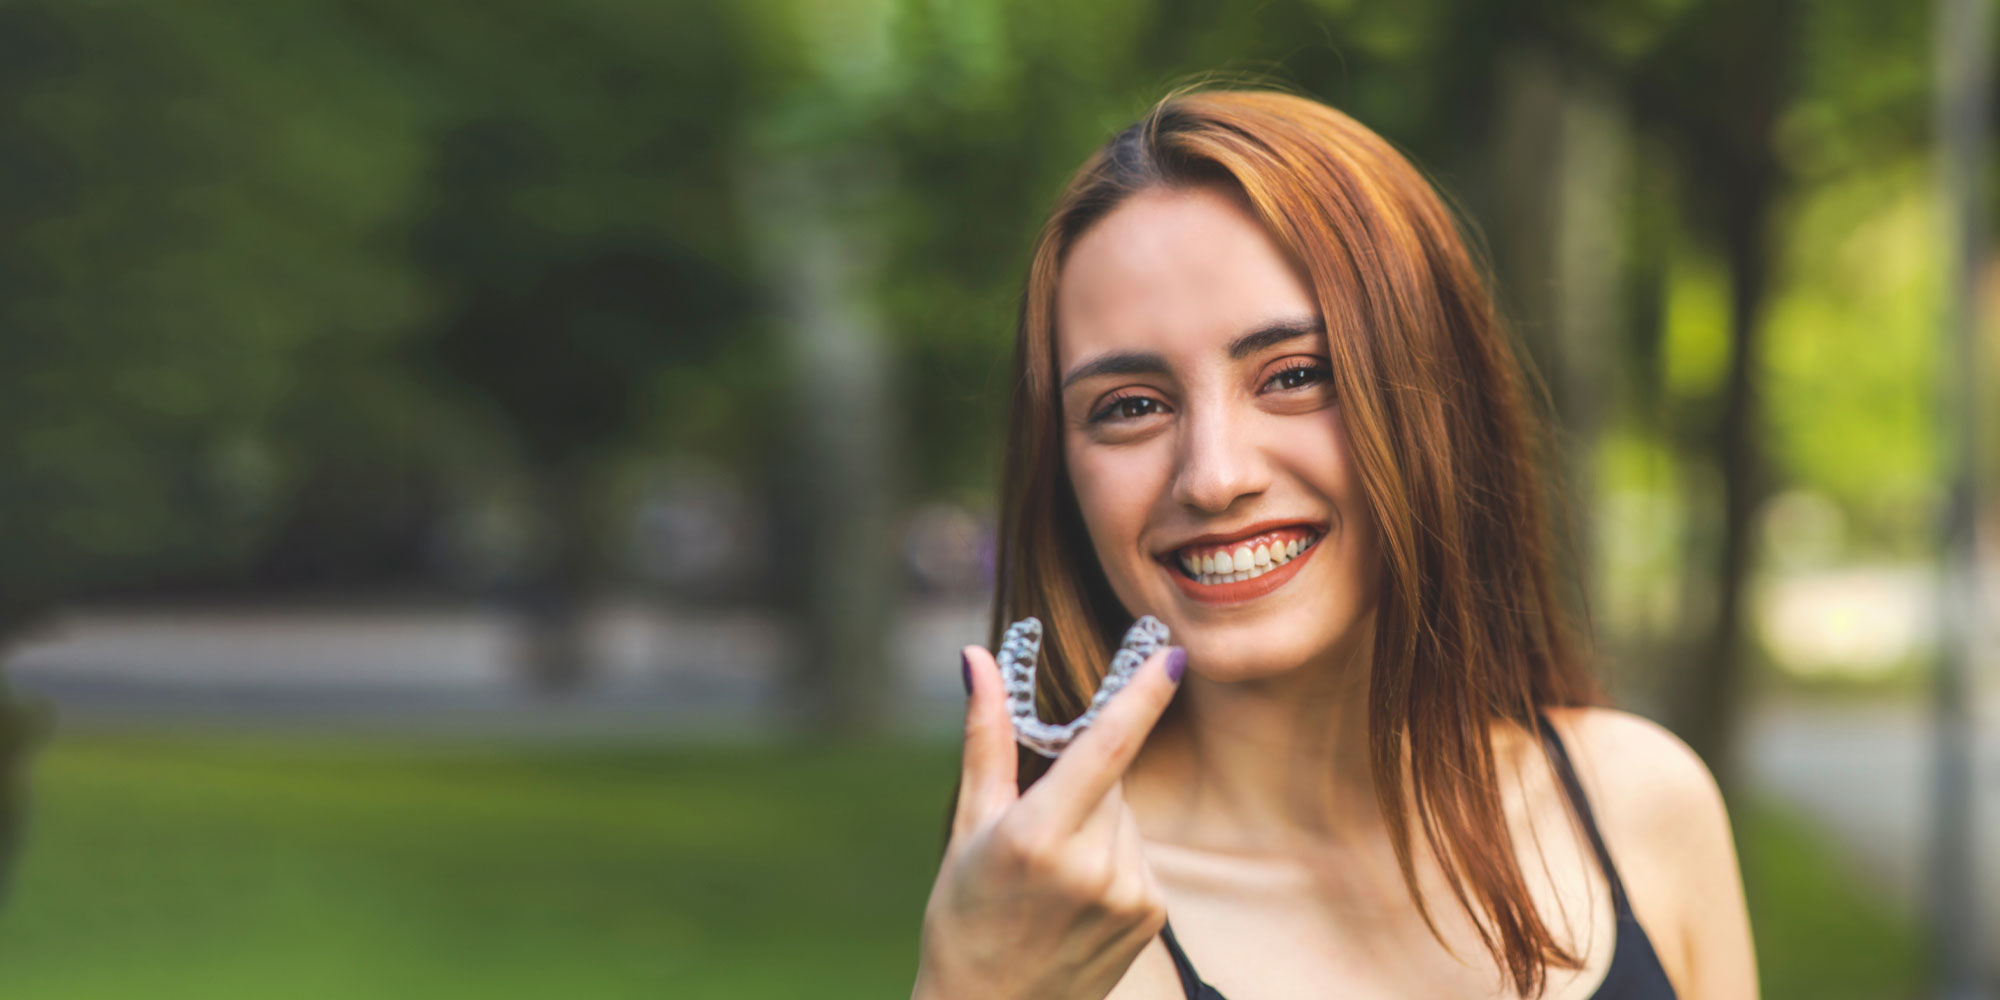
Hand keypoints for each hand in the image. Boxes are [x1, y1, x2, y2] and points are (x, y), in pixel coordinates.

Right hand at [911, 640, 1185, 999]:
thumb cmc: (964, 915)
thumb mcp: (968, 825)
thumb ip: (986, 737)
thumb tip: (976, 658)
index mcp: (1038, 836)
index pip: (1106, 748)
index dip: (1143, 696)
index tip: (1174, 654)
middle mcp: (1092, 866)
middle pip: (1111, 780)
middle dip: (1083, 783)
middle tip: (1038, 827)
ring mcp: (1129, 895)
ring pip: (1127, 817)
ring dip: (1099, 825)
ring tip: (1054, 877)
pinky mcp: (1152, 916)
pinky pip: (1140, 855)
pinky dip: (1114, 859)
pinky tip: (1079, 898)